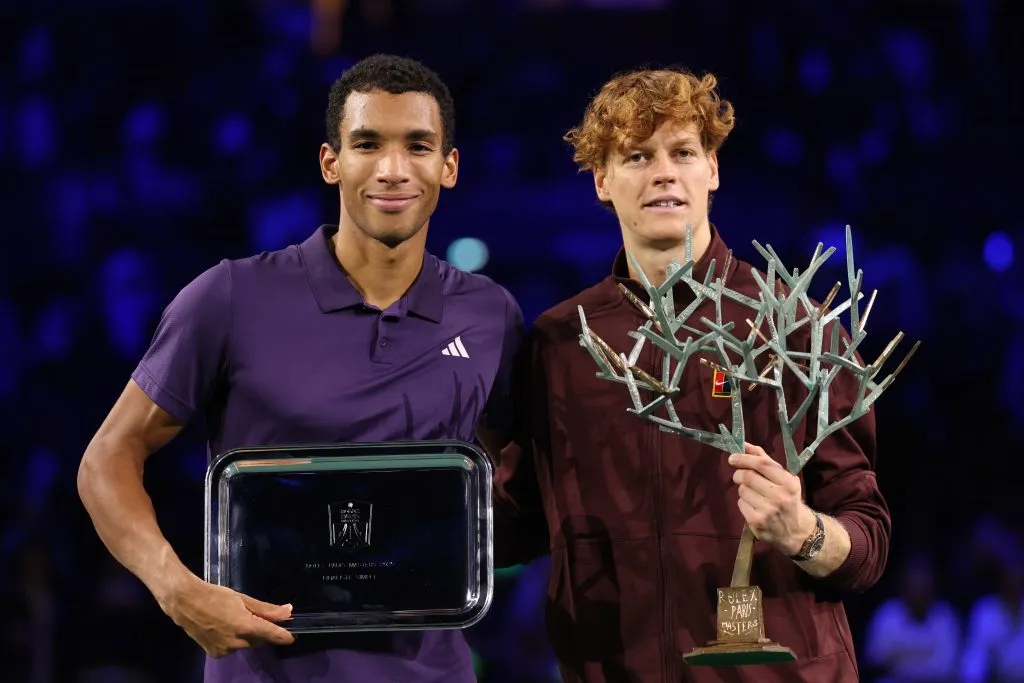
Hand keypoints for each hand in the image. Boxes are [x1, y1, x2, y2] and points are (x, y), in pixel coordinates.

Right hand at [160, 574, 294, 657]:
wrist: (185, 602)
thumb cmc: (215, 596)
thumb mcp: (242, 599)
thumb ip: (265, 609)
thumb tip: (287, 611)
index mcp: (244, 625)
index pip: (270, 634)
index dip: (282, 636)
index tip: (291, 638)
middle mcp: (235, 642)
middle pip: (258, 639)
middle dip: (260, 630)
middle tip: (252, 616)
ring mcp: (224, 650)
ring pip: (245, 644)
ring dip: (246, 635)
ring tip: (232, 619)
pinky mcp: (215, 653)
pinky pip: (232, 648)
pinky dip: (233, 640)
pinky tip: (223, 628)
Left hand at [728, 443, 815, 555]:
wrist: (797, 531)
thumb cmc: (788, 498)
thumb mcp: (783, 478)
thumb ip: (764, 460)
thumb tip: (744, 445)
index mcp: (788, 482)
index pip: (762, 464)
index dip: (744, 458)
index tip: (732, 457)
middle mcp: (780, 496)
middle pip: (748, 476)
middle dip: (739, 474)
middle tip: (740, 476)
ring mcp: (768, 510)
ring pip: (742, 490)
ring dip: (743, 489)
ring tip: (754, 494)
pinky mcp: (757, 521)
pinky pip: (740, 503)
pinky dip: (743, 502)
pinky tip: (754, 506)